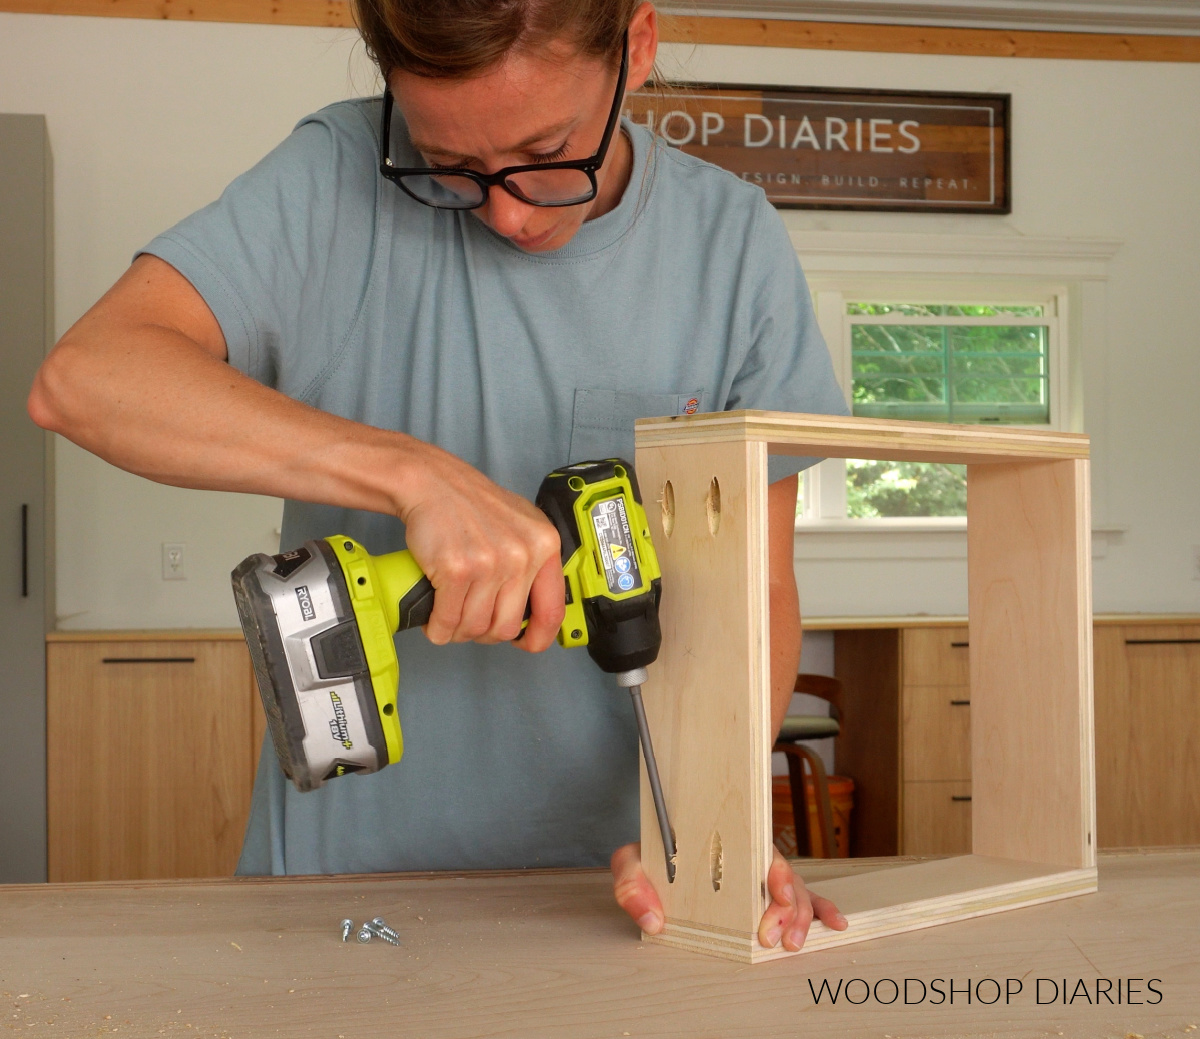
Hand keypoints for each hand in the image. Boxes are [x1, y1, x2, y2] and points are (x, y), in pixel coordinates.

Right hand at [397, 442, 564, 651]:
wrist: (432, 483)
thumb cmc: (472, 506)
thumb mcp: (521, 526)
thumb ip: (534, 563)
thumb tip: (534, 611)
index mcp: (545, 546)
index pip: (552, 611)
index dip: (537, 637)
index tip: (524, 643)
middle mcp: (522, 555)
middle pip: (506, 627)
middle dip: (483, 633)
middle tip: (470, 620)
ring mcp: (490, 563)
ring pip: (475, 627)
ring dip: (458, 630)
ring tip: (450, 615)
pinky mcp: (456, 569)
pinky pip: (448, 620)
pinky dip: (437, 628)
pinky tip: (434, 619)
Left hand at [610, 842, 847, 950]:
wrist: (651, 855)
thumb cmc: (648, 855)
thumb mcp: (631, 861)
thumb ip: (633, 884)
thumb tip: (654, 919)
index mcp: (721, 842)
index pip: (758, 851)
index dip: (774, 872)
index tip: (775, 893)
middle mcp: (746, 857)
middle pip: (782, 876)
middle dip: (786, 907)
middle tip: (774, 936)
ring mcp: (759, 876)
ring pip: (795, 890)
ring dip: (801, 916)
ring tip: (794, 943)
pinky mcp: (765, 894)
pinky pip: (802, 897)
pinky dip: (821, 909)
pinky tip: (834, 924)